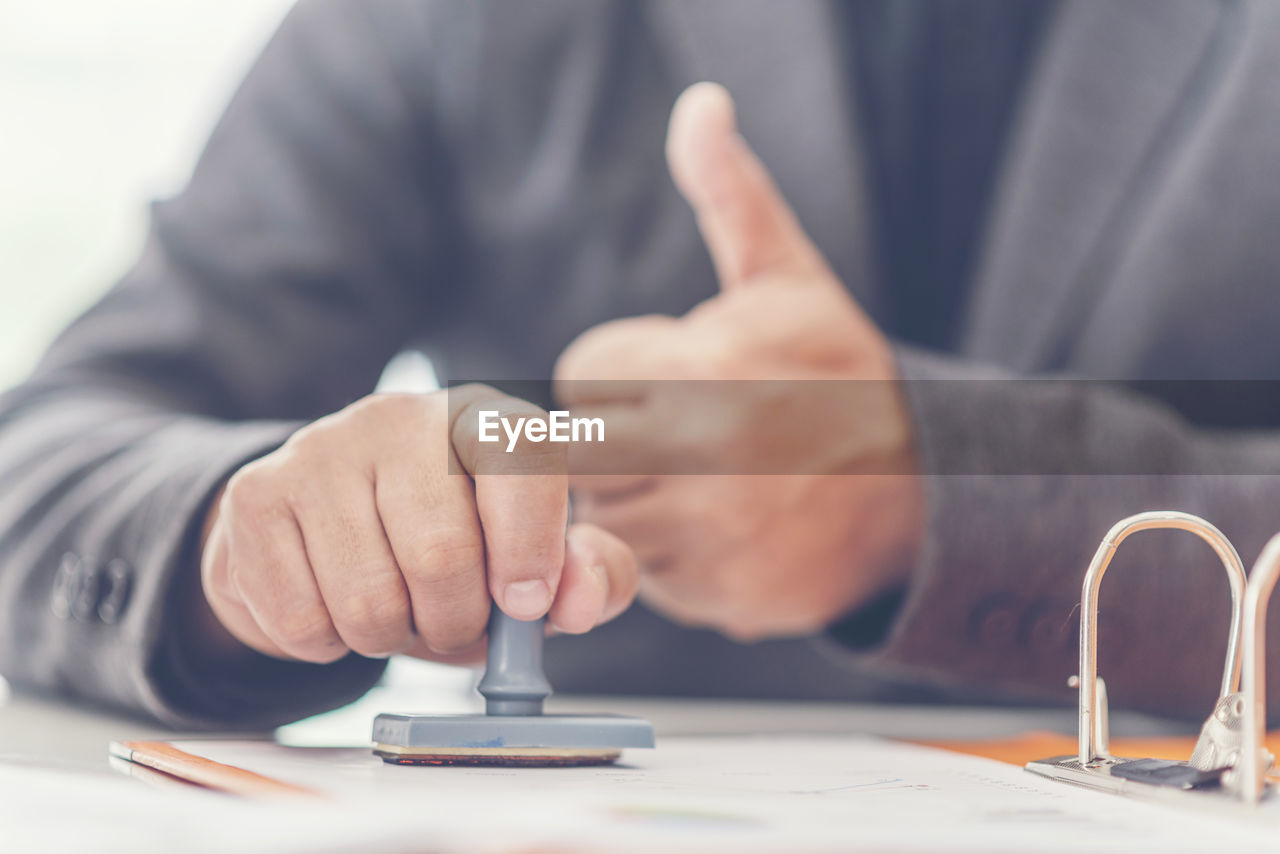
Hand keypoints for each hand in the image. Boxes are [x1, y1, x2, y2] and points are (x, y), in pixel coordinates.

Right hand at [192, 387, 636, 665]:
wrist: (327, 528)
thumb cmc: (456, 545)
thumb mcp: (538, 560)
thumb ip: (588, 576)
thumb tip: (577, 600)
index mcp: (483, 419)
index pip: (523, 460)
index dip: (530, 551)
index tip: (524, 605)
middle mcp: (400, 416)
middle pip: (440, 554)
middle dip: (455, 622)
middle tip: (452, 622)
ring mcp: (320, 449)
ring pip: (367, 599)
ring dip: (390, 639)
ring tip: (396, 611)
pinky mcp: (255, 495)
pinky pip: (302, 619)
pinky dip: (329, 644)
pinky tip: (337, 605)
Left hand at [554, 83, 923, 640]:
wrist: (920, 495)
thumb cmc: (836, 373)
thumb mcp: (788, 278)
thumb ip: (730, 194)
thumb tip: (700, 105)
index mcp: (705, 370)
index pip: (583, 375)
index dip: (620, 372)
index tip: (667, 374)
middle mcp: (700, 459)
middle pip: (580, 453)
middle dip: (615, 438)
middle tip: (675, 431)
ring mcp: (710, 538)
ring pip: (605, 519)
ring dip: (636, 499)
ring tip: (702, 478)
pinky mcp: (718, 598)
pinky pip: (646, 576)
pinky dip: (668, 556)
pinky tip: (719, 529)